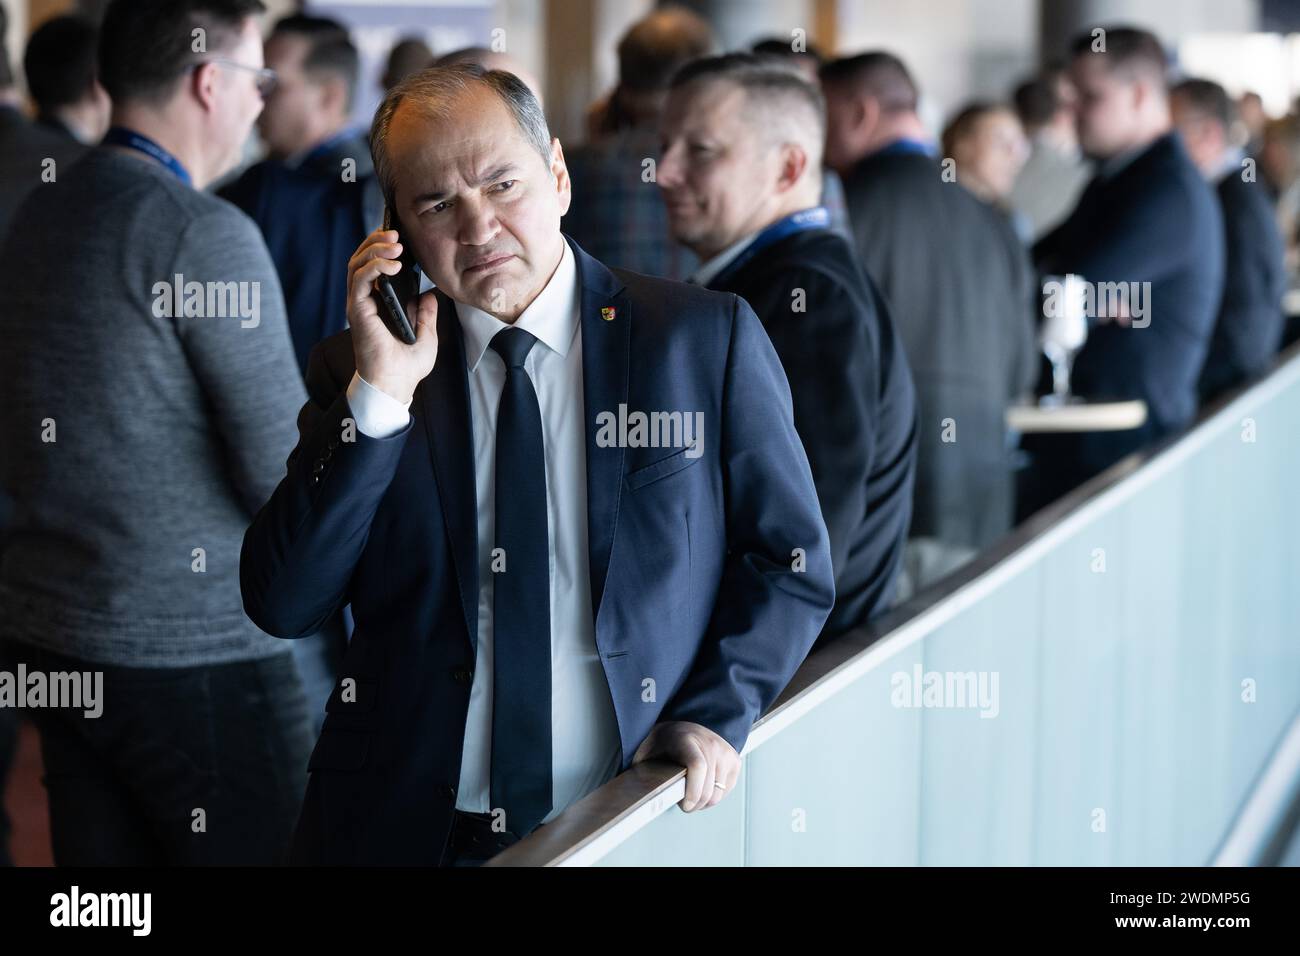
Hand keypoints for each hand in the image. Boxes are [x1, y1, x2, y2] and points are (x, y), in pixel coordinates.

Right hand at [346, 228, 438, 403]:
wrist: (396, 385)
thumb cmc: (407, 367)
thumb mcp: (426, 336)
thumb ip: (426, 314)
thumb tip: (430, 296)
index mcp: (380, 305)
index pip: (374, 267)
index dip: (383, 247)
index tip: (400, 237)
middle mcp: (366, 302)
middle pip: (362, 259)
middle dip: (377, 241)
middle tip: (396, 233)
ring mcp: (359, 305)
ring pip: (357, 264)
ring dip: (376, 249)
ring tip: (396, 245)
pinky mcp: (357, 310)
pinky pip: (359, 278)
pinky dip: (374, 266)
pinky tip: (393, 265)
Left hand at [632, 721, 739, 811]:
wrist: (693, 719)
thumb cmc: (667, 737)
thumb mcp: (649, 748)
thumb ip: (642, 767)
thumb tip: (633, 790)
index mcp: (686, 739)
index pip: (697, 766)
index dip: (692, 791)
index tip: (684, 805)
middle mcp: (710, 744)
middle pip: (708, 788)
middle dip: (694, 804)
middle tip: (683, 804)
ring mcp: (725, 752)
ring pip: (718, 794)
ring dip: (704, 801)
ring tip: (691, 795)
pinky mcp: (735, 760)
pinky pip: (726, 790)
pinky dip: (714, 795)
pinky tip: (703, 788)